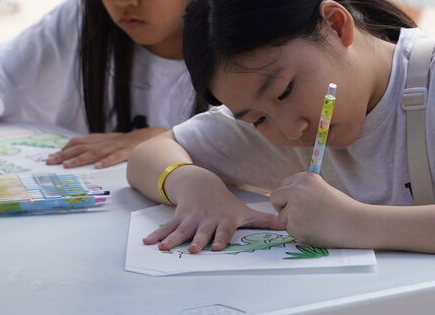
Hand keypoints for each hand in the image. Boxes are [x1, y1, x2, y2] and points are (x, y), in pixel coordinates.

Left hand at [46, 130, 146, 168]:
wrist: (146, 138)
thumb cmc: (123, 143)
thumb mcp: (105, 141)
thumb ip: (91, 145)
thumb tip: (72, 151)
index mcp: (97, 139)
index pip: (76, 142)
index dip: (63, 150)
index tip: (51, 158)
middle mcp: (103, 142)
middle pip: (80, 148)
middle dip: (64, 155)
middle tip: (51, 162)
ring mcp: (114, 147)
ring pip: (94, 153)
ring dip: (80, 159)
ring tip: (68, 165)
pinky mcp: (125, 152)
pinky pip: (114, 157)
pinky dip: (106, 161)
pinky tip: (97, 167)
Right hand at [143, 167, 283, 252]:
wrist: (203, 184)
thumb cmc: (226, 203)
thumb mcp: (244, 210)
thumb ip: (263, 221)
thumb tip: (287, 227)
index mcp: (223, 219)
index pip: (223, 230)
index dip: (220, 238)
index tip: (216, 247)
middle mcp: (206, 219)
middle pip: (201, 231)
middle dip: (197, 240)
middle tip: (194, 249)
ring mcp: (191, 218)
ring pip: (181, 230)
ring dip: (172, 239)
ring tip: (163, 249)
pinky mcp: (179, 217)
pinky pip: (167, 227)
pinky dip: (157, 234)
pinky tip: (147, 242)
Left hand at [270, 172, 362, 247]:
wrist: (356, 224)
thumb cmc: (341, 208)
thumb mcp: (321, 188)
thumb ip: (302, 189)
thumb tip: (280, 195)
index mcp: (305, 178)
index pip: (283, 184)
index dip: (290, 194)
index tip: (300, 201)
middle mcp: (297, 190)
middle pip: (275, 198)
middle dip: (283, 207)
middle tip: (298, 214)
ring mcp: (295, 209)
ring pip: (282, 217)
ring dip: (293, 222)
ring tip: (314, 222)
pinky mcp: (295, 226)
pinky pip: (289, 230)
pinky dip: (299, 232)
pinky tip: (315, 230)